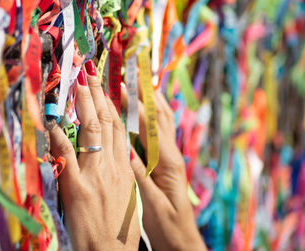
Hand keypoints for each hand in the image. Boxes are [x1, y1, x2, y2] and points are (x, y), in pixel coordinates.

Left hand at [50, 68, 139, 250]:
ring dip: (83, 104)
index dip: (113, 104)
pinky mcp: (77, 188)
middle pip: (108, 122)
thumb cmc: (119, 230)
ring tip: (77, 82)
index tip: (105, 86)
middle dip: (97, 94)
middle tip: (89, 71)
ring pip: (93, 131)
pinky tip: (53, 121)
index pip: (120, 128)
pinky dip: (60, 137)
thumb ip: (119, 174)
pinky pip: (68, 156)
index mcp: (126, 169)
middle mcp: (113, 166)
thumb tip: (113, 156)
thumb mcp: (127, 197)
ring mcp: (96, 175)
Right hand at [123, 88, 205, 250]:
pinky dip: (149, 114)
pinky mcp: (165, 161)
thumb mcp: (152, 204)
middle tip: (132, 71)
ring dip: (149, 99)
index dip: (138, 103)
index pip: (152, 124)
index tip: (123, 83)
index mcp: (168, 161)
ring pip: (161, 120)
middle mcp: (171, 154)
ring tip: (137, 81)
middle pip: (160, 115)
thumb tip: (126, 149)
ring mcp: (169, 156)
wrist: (181, 239)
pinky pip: (157, 131)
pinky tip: (141, 109)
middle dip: (146, 91)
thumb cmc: (166, 225)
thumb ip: (140, 176)